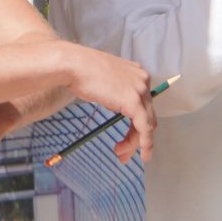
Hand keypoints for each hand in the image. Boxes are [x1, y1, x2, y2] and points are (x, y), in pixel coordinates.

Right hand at [57, 44, 157, 162]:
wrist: (74, 65)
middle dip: (138, 137)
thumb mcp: (106, 80)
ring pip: (146, 124)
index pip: (144, 104)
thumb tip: (117, 105)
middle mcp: (143, 80)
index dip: (138, 124)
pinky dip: (145, 143)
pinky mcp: (133, 101)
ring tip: (121, 155)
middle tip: (123, 153)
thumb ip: (116, 91)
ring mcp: (140, 90)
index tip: (127, 137)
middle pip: (147, 115)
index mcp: (137, 74)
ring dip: (136, 143)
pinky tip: (142, 154)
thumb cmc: (81, 71)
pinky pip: (144, 127)